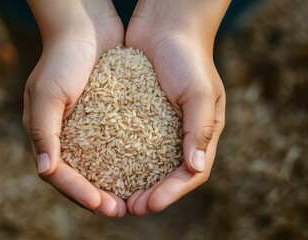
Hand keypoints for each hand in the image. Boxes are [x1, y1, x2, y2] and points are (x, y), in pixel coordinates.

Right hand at [23, 0, 125, 216]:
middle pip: (78, 176)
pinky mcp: (102, 119)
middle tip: (120, 210)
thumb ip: (43, 131)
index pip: (59, 174)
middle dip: (97, 197)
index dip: (78, 192)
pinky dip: (122, 162)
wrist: (86, 27)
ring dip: (111, 185)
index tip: (102, 204)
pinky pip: (111, 147)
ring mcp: (83, 128)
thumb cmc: (63, 57)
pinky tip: (140, 171)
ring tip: (131, 199)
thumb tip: (45, 170)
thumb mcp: (48, 92)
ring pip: (95, 167)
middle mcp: (63, 135)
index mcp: (44, 133)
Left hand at [125, 0, 229, 215]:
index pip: (192, 173)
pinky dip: (121, 158)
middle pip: (168, 174)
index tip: (149, 204)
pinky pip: (131, 142)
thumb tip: (195, 169)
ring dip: (134, 182)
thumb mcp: (199, 91)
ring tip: (116, 196)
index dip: (172, 193)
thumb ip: (200, 129)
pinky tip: (105, 167)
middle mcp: (182, 132)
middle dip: (151, 193)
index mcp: (203, 131)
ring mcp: (160, 125)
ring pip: (149, 162)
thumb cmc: (188, 56)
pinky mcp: (140, 114)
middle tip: (130, 207)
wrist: (166, 24)